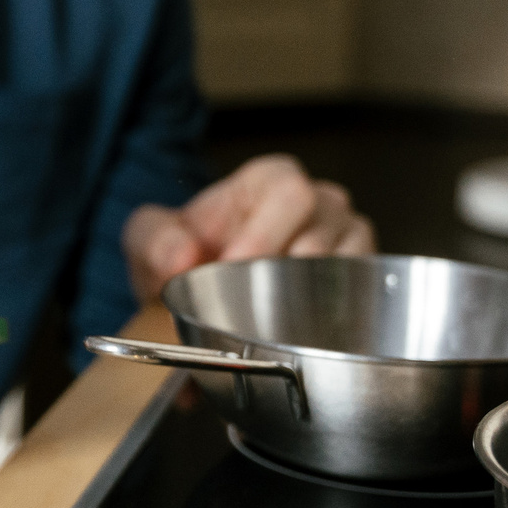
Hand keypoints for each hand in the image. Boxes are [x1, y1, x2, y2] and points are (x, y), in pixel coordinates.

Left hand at [123, 153, 376, 303]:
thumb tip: (180, 258)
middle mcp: (319, 202)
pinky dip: (329, 315)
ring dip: (302, 298)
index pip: (289, 194)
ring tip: (262, 318)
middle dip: (280, 272)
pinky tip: (294, 328)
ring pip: (344, 266)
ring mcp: (345, 238)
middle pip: (320, 231)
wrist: (197, 281)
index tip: (233, 265)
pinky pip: (358, 295)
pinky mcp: (357, 278)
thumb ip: (156, 241)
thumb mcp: (150, 238)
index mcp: (273, 179)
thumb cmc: (185, 248)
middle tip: (246, 301)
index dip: (264, 232)